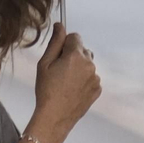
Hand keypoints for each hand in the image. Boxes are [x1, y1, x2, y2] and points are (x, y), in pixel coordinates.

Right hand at [32, 23, 100, 137]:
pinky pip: (91, 77)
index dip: (64, 45)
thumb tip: (60, 25)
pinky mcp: (98, 89)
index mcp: (76, 55)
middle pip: (82, 50)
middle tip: (59, 71)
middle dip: (72, 56)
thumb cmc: (46, 90)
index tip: (57, 56)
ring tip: (66, 83)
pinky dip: (84, 80)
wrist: (55, 117)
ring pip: (87, 64)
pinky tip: (72, 90)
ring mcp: (96, 77)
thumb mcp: (44, 64)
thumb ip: (55, 42)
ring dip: (79, 68)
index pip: (75, 37)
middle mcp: (89, 64)